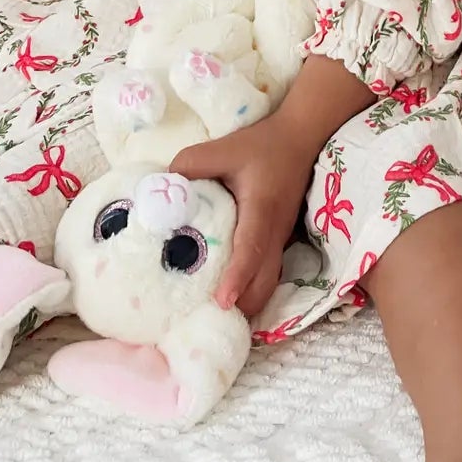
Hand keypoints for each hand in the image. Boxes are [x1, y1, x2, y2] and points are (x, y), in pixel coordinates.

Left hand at [172, 116, 314, 318]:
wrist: (300, 139)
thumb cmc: (262, 145)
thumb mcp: (225, 148)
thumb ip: (191, 164)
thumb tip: (162, 189)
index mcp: (261, 210)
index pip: (250, 249)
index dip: (237, 277)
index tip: (222, 301)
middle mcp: (274, 232)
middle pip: (265, 281)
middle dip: (242, 306)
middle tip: (209, 322)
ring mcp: (279, 239)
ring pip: (269, 283)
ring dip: (247, 302)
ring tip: (216, 318)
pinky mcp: (278, 241)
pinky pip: (268, 274)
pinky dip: (252, 290)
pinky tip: (230, 296)